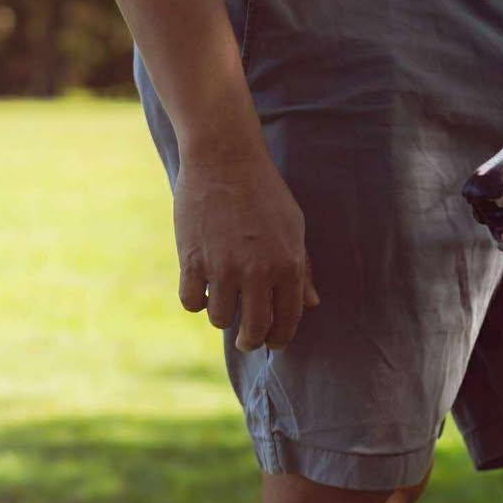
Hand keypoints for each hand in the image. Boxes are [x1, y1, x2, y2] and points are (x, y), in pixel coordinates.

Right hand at [172, 143, 318, 351]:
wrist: (224, 159)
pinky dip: (196, 301)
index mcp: (288, 266)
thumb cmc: (265, 192)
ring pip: (220, 319)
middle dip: (251, 341)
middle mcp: (258, 272)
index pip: (288, 320)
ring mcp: (223, 268)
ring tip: (223, 306)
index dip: (280, 337)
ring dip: (222, 317)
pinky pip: (192, 302)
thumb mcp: (294, 228)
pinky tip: (202, 290)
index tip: (273, 342)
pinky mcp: (192, 260)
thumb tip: (311, 304)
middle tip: (246, 341)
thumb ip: (303, 269)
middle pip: (254, 330)